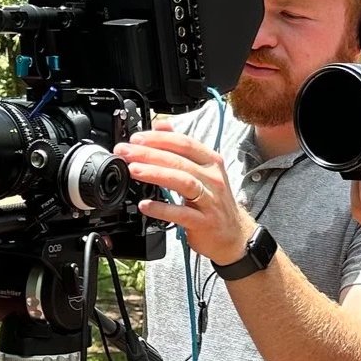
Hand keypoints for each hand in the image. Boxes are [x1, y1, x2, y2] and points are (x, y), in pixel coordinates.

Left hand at [116, 122, 253, 264]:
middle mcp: (212, 179)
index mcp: (211, 162)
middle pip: (180, 161)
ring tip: (134, 171)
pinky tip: (145, 205)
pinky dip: (162, 208)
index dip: (159, 139)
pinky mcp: (204, 222)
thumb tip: (161, 125)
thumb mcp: (203, 170)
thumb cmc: (214, 201)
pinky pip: (181, 213)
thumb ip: (181, 147)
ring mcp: (210, 201)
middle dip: (150, 154)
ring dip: (156, 174)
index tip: (136, 138)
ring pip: (183, 182)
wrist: (233, 235)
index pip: (185, 143)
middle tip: (126, 152)